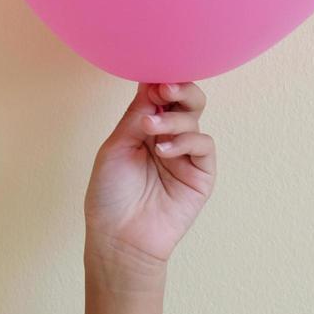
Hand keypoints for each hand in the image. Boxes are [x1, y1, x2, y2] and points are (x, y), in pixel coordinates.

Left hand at [84, 82, 214, 282]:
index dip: (159, 81)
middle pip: (186, 100)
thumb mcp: (117, 146)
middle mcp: (168, 136)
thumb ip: (137, 115)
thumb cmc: (110, 194)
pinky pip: (203, 145)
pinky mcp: (201, 174)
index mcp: (145, 127)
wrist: (119, 237)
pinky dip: (185, 140)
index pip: (160, 95)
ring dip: (174, 118)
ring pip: (195, 118)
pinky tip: (163, 149)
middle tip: (164, 88)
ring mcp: (186, 155)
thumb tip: (151, 81)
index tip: (153, 76)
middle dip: (179, 88)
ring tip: (151, 129)